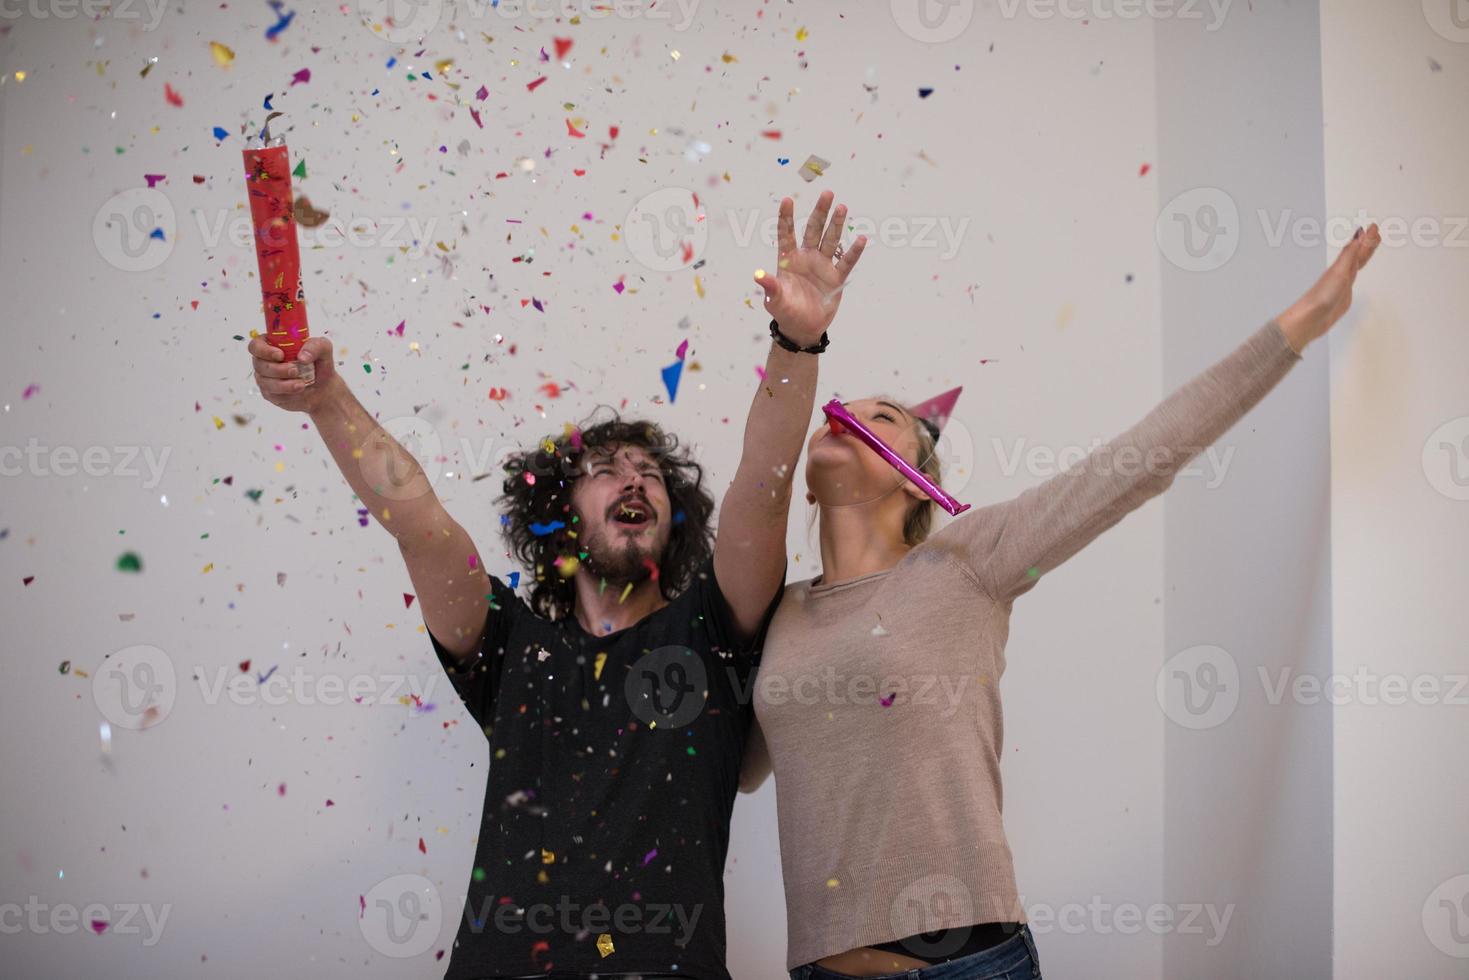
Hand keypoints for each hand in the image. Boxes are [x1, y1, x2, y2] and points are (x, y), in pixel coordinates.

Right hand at [249, 335, 338, 413]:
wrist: (323, 387)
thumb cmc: (319, 364)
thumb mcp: (324, 348)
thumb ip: (315, 345)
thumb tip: (302, 357)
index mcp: (273, 345)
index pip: (256, 345)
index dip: (264, 350)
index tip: (280, 355)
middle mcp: (265, 361)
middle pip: (259, 364)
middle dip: (277, 369)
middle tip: (295, 370)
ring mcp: (265, 378)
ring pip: (264, 381)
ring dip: (283, 383)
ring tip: (301, 384)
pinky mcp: (270, 393)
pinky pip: (271, 393)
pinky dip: (286, 392)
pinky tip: (298, 390)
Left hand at [753, 189, 867, 346]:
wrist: (802, 328)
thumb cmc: (785, 312)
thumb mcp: (775, 300)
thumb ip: (769, 286)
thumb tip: (756, 274)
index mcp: (788, 260)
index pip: (787, 234)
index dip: (786, 218)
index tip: (787, 199)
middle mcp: (806, 258)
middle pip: (813, 230)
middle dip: (820, 212)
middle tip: (827, 193)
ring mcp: (822, 266)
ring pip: (831, 240)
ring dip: (836, 224)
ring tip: (842, 207)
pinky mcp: (836, 278)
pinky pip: (846, 262)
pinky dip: (854, 252)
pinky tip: (861, 239)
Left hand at [1276, 223, 1380, 352]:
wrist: (1309, 320)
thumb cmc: (1321, 297)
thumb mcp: (1340, 272)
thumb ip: (1350, 255)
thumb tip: (1360, 234)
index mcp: (1341, 267)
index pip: (1357, 248)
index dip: (1366, 238)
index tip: (1373, 226)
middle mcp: (1341, 273)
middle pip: (1357, 255)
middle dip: (1367, 243)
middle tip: (1374, 231)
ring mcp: (1341, 285)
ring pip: (1354, 266)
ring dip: (1362, 255)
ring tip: (1368, 246)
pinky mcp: (1341, 297)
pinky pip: (1351, 281)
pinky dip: (1355, 273)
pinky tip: (1353, 274)